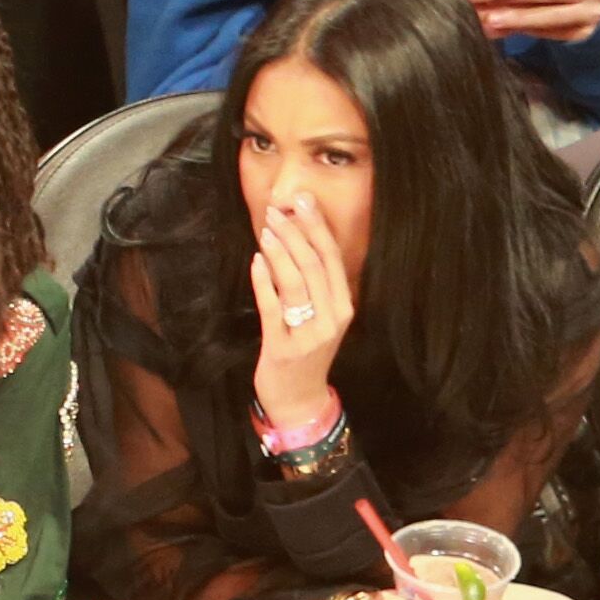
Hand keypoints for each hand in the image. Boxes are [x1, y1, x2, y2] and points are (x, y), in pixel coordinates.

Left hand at [249, 190, 354, 423]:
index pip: (332, 258)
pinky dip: (264, 281)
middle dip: (295, 233)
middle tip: (277, 210)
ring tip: (266, 229)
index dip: (317, 226)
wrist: (299, 399)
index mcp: (344, 306)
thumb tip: (298, 241)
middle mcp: (332, 318)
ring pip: (295, 282)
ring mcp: (309, 334)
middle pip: (314, 265)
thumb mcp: (320, 317)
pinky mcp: (283, 348)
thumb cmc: (306, 353)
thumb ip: (315, 285)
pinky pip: (273, 308)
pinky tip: (256, 261)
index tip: (303, 200)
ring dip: (279, 251)